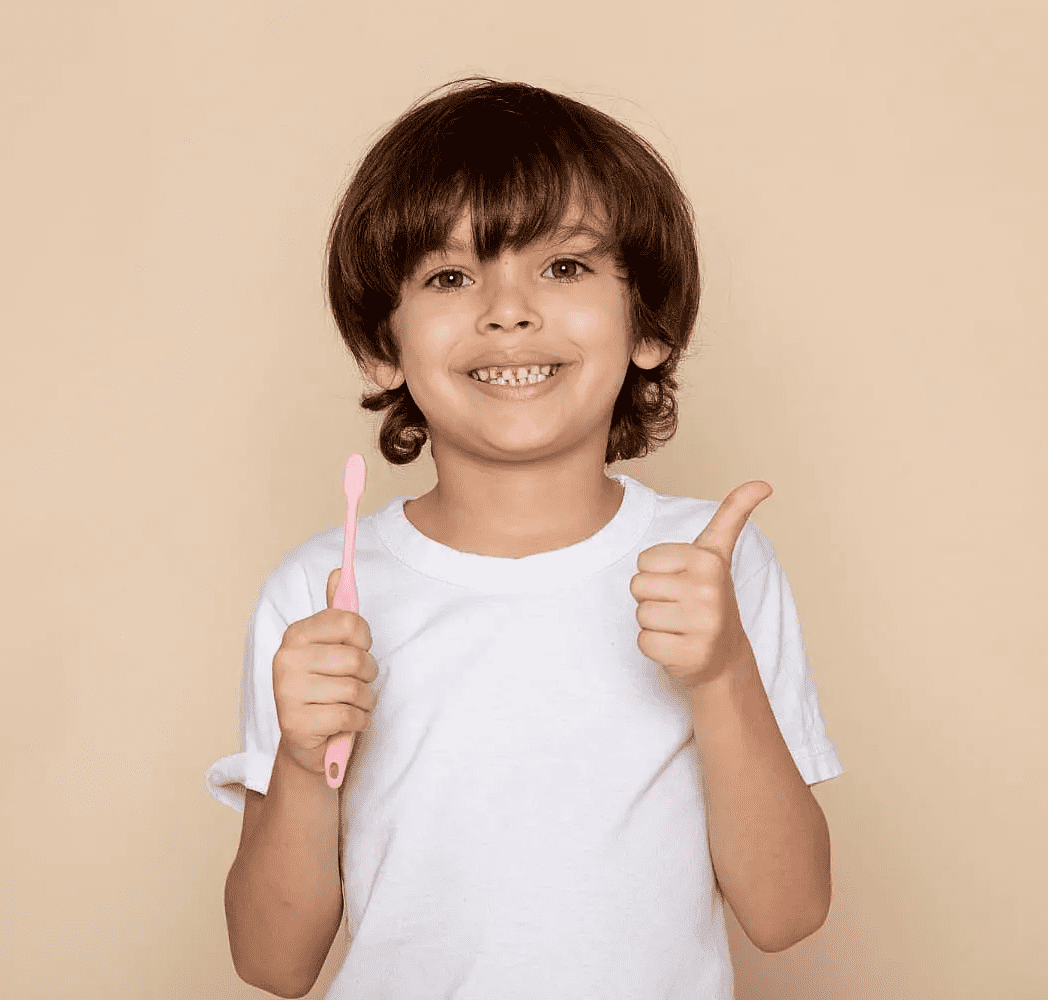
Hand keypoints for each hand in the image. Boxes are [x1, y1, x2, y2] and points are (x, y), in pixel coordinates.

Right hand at [271, 567, 378, 775]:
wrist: (308, 741)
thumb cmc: (325, 688)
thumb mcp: (330, 648)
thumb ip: (336, 613)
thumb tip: (337, 573)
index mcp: (296, 634)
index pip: (350, 621)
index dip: (364, 640)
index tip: (357, 649)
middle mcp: (286, 659)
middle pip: (357, 659)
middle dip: (367, 675)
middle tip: (354, 683)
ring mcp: (288, 692)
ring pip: (356, 690)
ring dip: (364, 702)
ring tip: (349, 704)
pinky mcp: (297, 723)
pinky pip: (350, 716)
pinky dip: (357, 722)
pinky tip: (344, 723)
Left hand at [629, 481, 772, 689]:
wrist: (724, 655)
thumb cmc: (710, 597)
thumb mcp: (718, 552)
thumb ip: (732, 514)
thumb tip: (763, 483)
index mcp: (708, 561)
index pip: (644, 561)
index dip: (657, 573)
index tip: (682, 582)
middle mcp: (708, 591)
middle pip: (638, 586)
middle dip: (653, 597)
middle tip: (679, 606)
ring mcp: (701, 625)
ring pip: (640, 614)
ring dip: (653, 623)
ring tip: (679, 625)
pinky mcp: (690, 655)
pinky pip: (644, 643)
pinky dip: (655, 647)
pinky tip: (677, 645)